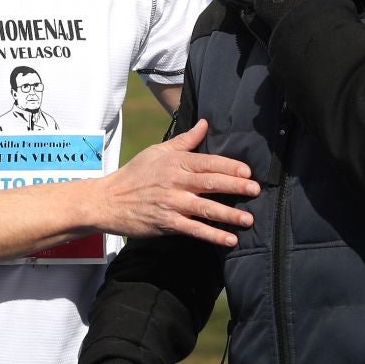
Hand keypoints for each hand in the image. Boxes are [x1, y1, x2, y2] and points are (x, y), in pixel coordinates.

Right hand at [93, 119, 257, 244]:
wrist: (108, 201)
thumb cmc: (135, 174)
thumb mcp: (157, 152)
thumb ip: (185, 141)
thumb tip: (205, 124)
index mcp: (175, 162)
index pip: (207, 162)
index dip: (229, 166)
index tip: (247, 171)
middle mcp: (175, 182)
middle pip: (210, 183)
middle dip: (235, 186)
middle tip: (256, 190)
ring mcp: (171, 203)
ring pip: (205, 208)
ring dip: (229, 214)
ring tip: (249, 218)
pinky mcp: (167, 223)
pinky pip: (194, 230)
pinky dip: (212, 235)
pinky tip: (229, 239)